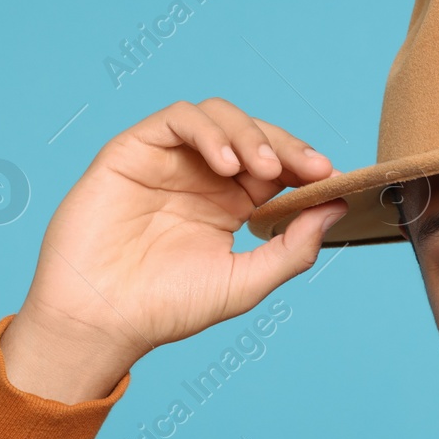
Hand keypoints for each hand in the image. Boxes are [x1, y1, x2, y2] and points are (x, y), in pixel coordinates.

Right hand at [0, 98, 345, 403]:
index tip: (332, 180)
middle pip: (254, 136)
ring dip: (250, 134)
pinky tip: (227, 165)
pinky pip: (177, 119)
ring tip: (264, 169)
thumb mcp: (246, 281)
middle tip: (311, 169)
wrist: (102, 320)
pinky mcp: (134, 150)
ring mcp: (169, 161)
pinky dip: (209, 132)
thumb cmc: (168, 307)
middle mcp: (202, 177)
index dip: (305, 166)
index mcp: (231, 204)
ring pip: (219, 117)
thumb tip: (337, 207)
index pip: (278, 167)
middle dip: (287, 147)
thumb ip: (294, 248)